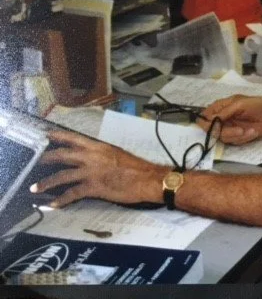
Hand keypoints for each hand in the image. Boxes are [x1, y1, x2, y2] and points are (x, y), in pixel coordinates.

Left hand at [31, 131, 166, 207]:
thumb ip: (102, 156)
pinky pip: (72, 193)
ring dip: (47, 183)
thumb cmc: (137, 168)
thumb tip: (93, 160)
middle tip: (35, 162)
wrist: (148, 179)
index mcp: (99, 147)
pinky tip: (54, 204)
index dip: (58, 136)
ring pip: (62, 176)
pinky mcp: (94, 187)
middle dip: (46, 158)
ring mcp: (92, 172)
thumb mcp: (117, 155)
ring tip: (35, 188)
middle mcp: (92, 157)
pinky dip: (61, 199)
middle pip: (63, 155)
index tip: (45, 135)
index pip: (74, 138)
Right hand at [197, 95, 261, 144]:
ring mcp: (227, 129)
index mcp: (219, 108)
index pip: (204, 117)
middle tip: (240, 130)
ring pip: (224, 138)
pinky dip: (244, 138)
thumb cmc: (256, 105)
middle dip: (227, 132)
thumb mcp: (239, 104)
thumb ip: (225, 111)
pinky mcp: (235, 137)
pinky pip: (234, 141)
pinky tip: (252, 132)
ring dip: (238, 135)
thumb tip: (211, 118)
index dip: (206, 124)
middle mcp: (220, 119)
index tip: (215, 127)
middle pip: (212, 131)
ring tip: (251, 130)